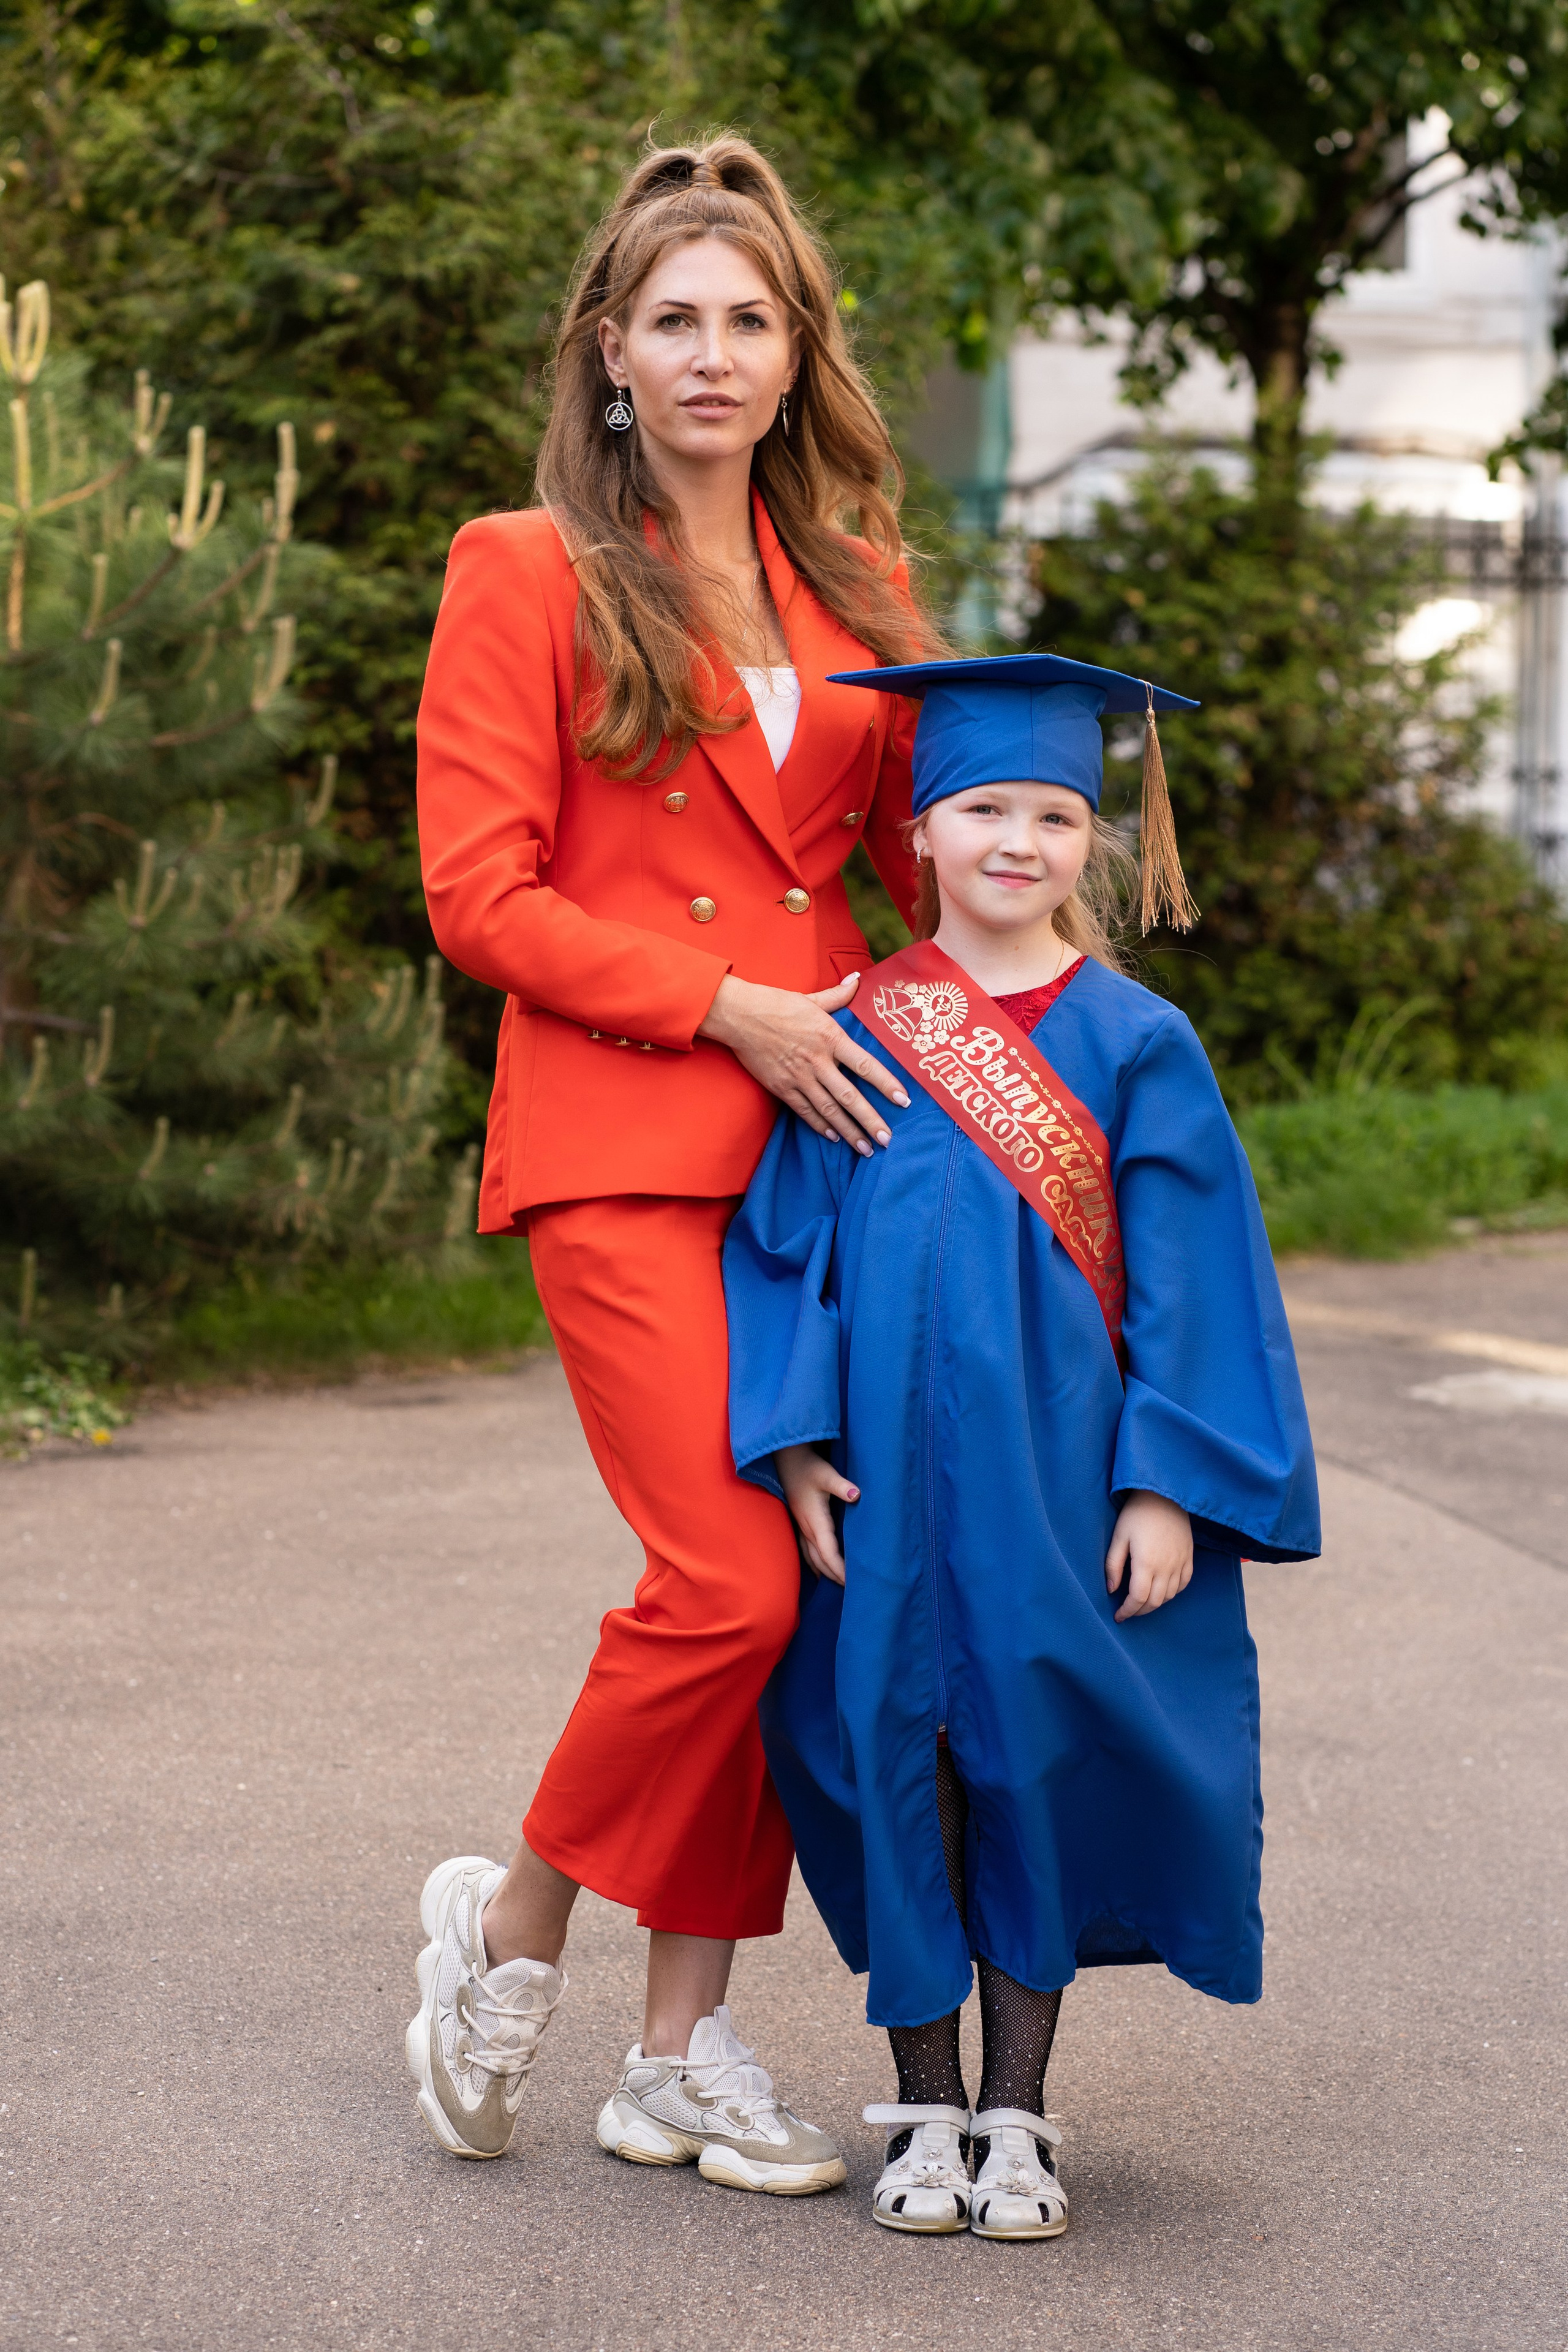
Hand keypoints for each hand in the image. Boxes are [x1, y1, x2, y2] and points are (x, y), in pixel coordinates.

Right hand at [697, 972, 908, 1155]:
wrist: (739, 1015)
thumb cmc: (776, 1004)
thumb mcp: (812, 998)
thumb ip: (839, 995)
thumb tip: (859, 979)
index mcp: (830, 1037)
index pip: (865, 1064)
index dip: (886, 1083)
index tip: (903, 1100)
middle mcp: (818, 1061)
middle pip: (849, 1096)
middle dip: (870, 1120)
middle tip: (888, 1140)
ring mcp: (799, 1077)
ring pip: (829, 1110)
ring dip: (849, 1132)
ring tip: (866, 1149)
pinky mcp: (781, 1088)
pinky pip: (805, 1111)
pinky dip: (820, 1126)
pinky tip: (834, 1137)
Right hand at [777, 1443, 857, 1584]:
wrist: (786, 1459)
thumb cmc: (808, 1466)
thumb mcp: (826, 1474)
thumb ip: (841, 1485)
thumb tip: (857, 1494)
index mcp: (815, 1520)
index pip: (828, 1553)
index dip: (840, 1569)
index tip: (852, 1582)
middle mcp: (807, 1528)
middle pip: (821, 1561)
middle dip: (835, 1576)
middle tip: (853, 1590)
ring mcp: (801, 1527)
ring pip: (812, 1558)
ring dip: (826, 1572)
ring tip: (840, 1585)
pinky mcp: (800, 1523)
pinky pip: (807, 1551)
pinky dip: (816, 1564)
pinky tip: (820, 1571)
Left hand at [1106, 1491, 1192, 1620]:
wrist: (1164, 1495)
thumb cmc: (1137, 1514)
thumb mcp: (1119, 1537)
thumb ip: (1113, 1565)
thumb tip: (1111, 1590)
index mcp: (1146, 1563)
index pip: (1138, 1598)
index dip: (1128, 1611)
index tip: (1118, 1616)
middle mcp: (1166, 1567)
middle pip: (1155, 1602)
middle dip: (1140, 1611)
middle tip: (1128, 1611)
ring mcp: (1180, 1562)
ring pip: (1169, 1595)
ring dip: (1155, 1603)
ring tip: (1142, 1602)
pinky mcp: (1189, 1557)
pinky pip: (1183, 1583)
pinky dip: (1172, 1593)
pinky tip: (1161, 1591)